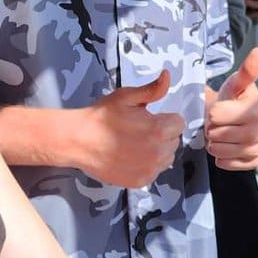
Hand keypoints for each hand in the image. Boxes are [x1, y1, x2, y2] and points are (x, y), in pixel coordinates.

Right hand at [76, 71, 183, 187]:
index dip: (165, 118)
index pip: (179, 123)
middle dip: (162, 134)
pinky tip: (131, 157)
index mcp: (159, 129)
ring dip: (157, 150)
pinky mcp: (141, 181)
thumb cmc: (101, 117)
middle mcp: (158, 152)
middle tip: (140, 130)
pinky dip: (147, 165)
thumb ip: (152, 89)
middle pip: (174, 141)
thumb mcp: (126, 97)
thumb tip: (167, 76)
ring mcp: (150, 169)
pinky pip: (154, 171)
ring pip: (166, 158)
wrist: (78, 141)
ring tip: (136, 144)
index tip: (150, 118)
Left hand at [204, 46, 257, 171]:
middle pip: (215, 134)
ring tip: (220, 132)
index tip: (220, 106)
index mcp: (253, 104)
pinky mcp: (253, 159)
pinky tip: (226, 147)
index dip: (212, 113)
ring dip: (214, 143)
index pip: (216, 114)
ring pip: (219, 150)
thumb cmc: (231, 99)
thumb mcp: (235, 83)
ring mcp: (257, 144)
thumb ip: (246, 70)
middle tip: (217, 122)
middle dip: (211, 129)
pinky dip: (221, 158)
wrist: (232, 117)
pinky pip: (227, 163)